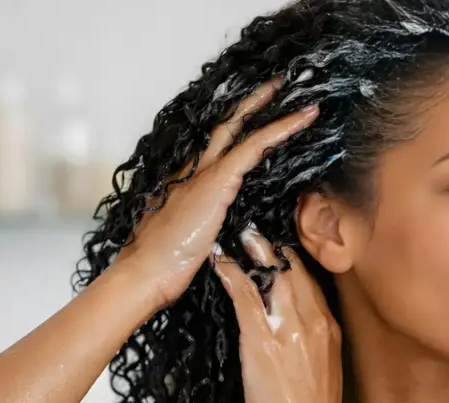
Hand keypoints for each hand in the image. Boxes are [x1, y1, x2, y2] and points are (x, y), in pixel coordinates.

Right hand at [112, 78, 319, 309]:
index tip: (259, 117)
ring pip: (244, 129)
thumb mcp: (191, 237)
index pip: (218, 146)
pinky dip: (280, 130)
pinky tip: (303, 119)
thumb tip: (221, 231)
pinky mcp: (217, 180)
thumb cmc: (164, 264)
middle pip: (227, 125)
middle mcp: (194, 167)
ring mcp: (204, 171)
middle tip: (279, 85)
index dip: (239, 128)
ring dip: (277, 112)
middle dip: (254, 103)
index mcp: (187, 180)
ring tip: (303, 98)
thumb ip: (206, 225)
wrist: (145, 273)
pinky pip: (254, 147)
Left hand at [211, 229, 343, 402]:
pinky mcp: (262, 340)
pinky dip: (232, 275)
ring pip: (273, 277)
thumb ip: (314, 349)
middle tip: (258, 231)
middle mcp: (313, 321)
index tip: (283, 251)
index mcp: (329, 330)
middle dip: (276, 249)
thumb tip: (298, 339)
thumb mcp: (323, 375)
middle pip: (295, 272)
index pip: (313, 284)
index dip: (296, 265)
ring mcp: (288, 328)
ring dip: (255, 252)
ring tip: (241, 234)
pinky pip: (245, 296)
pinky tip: (220, 262)